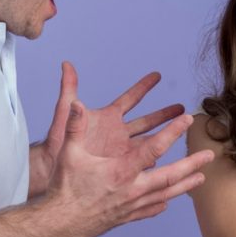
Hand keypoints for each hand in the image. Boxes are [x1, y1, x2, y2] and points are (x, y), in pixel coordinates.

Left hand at [36, 62, 185, 176]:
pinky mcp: (121, 169)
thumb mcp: (64, 115)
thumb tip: (66, 64)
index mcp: (107, 119)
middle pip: (147, 121)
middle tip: (182, 107)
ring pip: (149, 143)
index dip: (143, 86)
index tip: (157, 75)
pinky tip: (172, 164)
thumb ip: (68, 89)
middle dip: (164, 114)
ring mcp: (120, 153)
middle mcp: (117, 135)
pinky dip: (157, 163)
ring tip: (184, 134)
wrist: (51, 172)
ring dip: (166, 138)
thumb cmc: (56, 144)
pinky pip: (143, 165)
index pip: (130, 99)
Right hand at [46, 98, 214, 236]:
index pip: (154, 148)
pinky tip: (168, 203)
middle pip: (170, 176)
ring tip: (201, 179)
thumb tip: (77, 103)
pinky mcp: (126, 217)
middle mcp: (132, 189)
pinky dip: (161, 205)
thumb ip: (75, 126)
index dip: (172, 132)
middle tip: (209, 155)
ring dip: (185, 185)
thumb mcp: (69, 153)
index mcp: (121, 171)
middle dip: (192, 164)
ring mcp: (131, 205)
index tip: (187, 120)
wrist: (60, 224)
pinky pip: (149, 210)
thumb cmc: (64, 187)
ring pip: (165, 195)